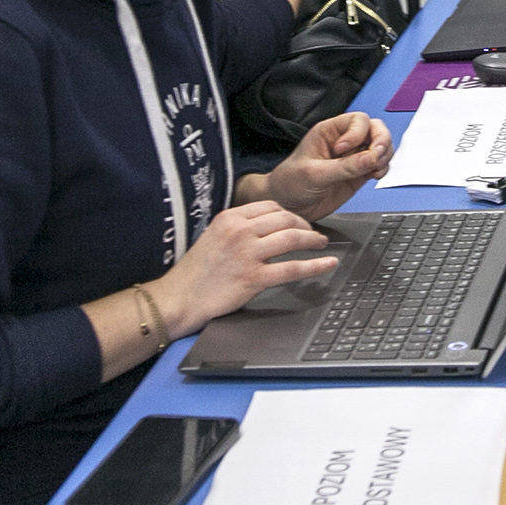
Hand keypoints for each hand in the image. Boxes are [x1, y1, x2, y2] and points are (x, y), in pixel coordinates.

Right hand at [148, 201, 335, 340]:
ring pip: (292, 239)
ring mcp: (248, 254)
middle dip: (305, 226)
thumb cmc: (194, 272)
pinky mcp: (254, 278)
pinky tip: (326, 264)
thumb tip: (265, 226)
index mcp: (230, 218)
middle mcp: (241, 231)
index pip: (271, 206)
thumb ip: (238, 227)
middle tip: (314, 234)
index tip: (298, 221)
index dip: (290, 214)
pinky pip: (292, 268)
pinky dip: (315, 266)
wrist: (178, 298)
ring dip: (313, 240)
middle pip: (286, 219)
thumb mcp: (213, 236)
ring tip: (322, 244)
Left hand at [238, 112, 393, 221]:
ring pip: (380, 146)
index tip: (345, 151)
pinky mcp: (359, 173)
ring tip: (375, 169)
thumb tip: (369, 159)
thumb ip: (343, 168)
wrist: (287, 207)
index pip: (357, 120)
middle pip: (374, 129)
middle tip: (376, 156)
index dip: (358, 133)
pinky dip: (383, 168)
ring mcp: (353, 157)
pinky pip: (379, 164)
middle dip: (381, 141)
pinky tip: (375, 175)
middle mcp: (344, 141)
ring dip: (384, 155)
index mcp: (329, 132)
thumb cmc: (290, 183)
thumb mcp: (313, 174)